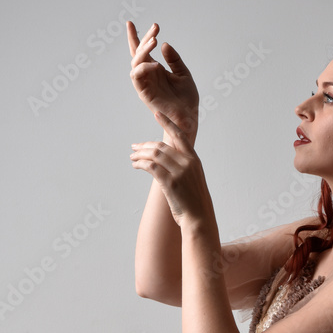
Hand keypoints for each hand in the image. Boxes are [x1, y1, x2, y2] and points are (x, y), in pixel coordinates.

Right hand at [127, 21, 198, 140]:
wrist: (189, 118)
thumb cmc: (187, 100)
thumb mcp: (184, 74)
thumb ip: (174, 60)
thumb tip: (165, 44)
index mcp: (155, 69)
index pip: (143, 50)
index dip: (137, 36)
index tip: (139, 23)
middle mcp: (148, 75)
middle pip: (138, 52)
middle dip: (143, 38)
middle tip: (156, 29)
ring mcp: (145, 83)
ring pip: (135, 62)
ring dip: (143, 50)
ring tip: (155, 41)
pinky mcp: (144, 93)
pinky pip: (136, 77)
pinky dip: (143, 68)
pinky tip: (155, 64)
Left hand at [130, 111, 213, 229]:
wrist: (199, 219)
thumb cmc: (195, 202)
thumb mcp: (193, 180)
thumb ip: (183, 167)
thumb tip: (167, 161)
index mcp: (194, 160)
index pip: (179, 135)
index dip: (167, 123)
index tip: (157, 114)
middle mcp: (187, 163)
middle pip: (161, 146)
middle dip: (145, 145)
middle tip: (134, 147)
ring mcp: (179, 172)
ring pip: (154, 155)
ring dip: (140, 154)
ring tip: (132, 158)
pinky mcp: (170, 182)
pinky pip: (151, 167)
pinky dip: (141, 164)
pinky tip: (135, 165)